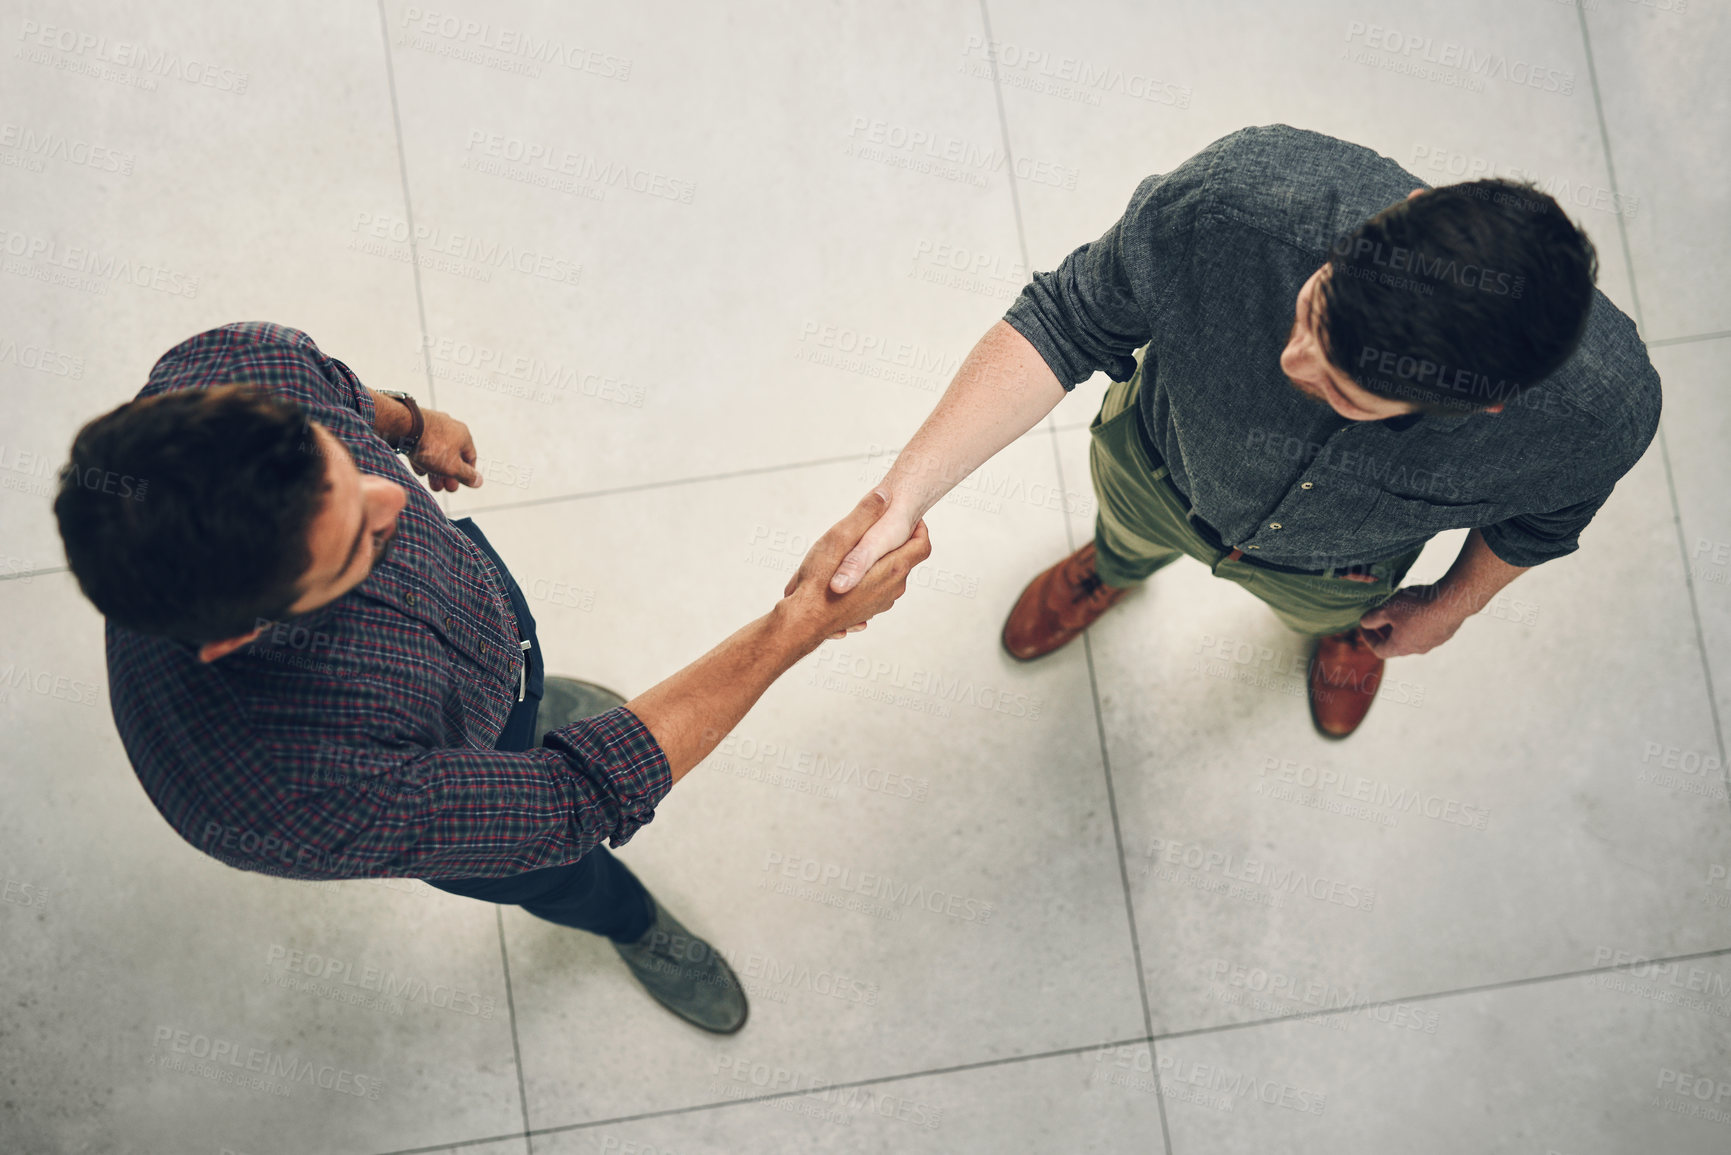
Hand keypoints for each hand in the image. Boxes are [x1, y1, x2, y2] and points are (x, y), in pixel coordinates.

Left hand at [407, 410, 481, 492]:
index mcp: (464, 435)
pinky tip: (418, 469)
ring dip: (435, 469)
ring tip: (430, 483)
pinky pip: (423, 445)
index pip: (470, 458)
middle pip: (452, 455)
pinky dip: (423, 458)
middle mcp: (450, 427)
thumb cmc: (432, 447)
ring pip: (437, 451)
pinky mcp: (416, 426)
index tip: (459, 485)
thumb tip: (479, 482)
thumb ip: (467, 476)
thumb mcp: (453, 467)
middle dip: (448, 475)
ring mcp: (433, 424)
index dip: (466, 474)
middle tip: (443, 488)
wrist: (404, 427)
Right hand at [781, 491, 930, 643]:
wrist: (802, 622)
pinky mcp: (865, 615)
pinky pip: (874, 593)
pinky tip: (850, 577)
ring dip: (880, 564)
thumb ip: (864, 515)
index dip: (920, 529)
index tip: (908, 519)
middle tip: (879, 530)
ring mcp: (880, 605)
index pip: (922, 545)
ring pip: (888, 578)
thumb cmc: (819, 581)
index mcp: (891, 568)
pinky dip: (868, 582)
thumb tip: (884, 493)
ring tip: (862, 552)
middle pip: (905, 561)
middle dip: (896, 544)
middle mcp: (892, 589)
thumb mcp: (840, 537)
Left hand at [1358, 583, 1465, 658]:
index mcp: (1400, 647)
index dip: (1368, 638)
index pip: (1379, 650)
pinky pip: (1427, 630)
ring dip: (1402, 627)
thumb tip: (1365, 623)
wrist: (1453, 601)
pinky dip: (1418, 622)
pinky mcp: (1446, 633)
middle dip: (1385, 632)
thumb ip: (1372, 618)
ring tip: (1399, 610)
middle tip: (1379, 618)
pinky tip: (1419, 607)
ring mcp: (1434, 642)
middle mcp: (1417, 649)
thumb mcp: (1387, 609)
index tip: (1364, 626)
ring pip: (1413, 637)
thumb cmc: (1417, 606)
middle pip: (1396, 645)